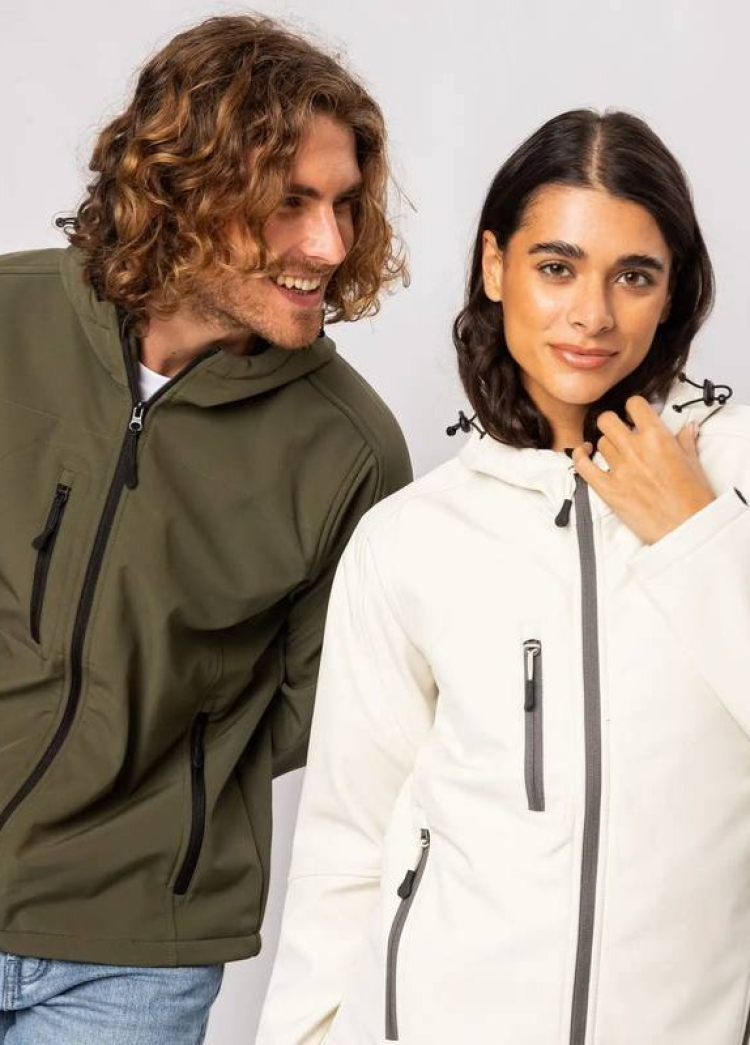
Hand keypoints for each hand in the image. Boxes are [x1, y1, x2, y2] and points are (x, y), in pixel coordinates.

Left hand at [572, 396, 715, 543]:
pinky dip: (580, 457)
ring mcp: (619, 468)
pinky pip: (583, 466)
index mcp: (657, 437)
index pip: (634, 404)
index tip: (635, 415)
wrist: (687, 527)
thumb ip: (685, 441)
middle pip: (608, 420)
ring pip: (599, 442)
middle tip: (620, 431)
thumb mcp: (694, 462)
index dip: (633, 407)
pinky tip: (584, 453)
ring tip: (615, 452)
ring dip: (605, 445)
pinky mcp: (607, 488)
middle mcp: (635, 448)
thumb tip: (687, 428)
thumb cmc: (694, 498)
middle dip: (613, 422)